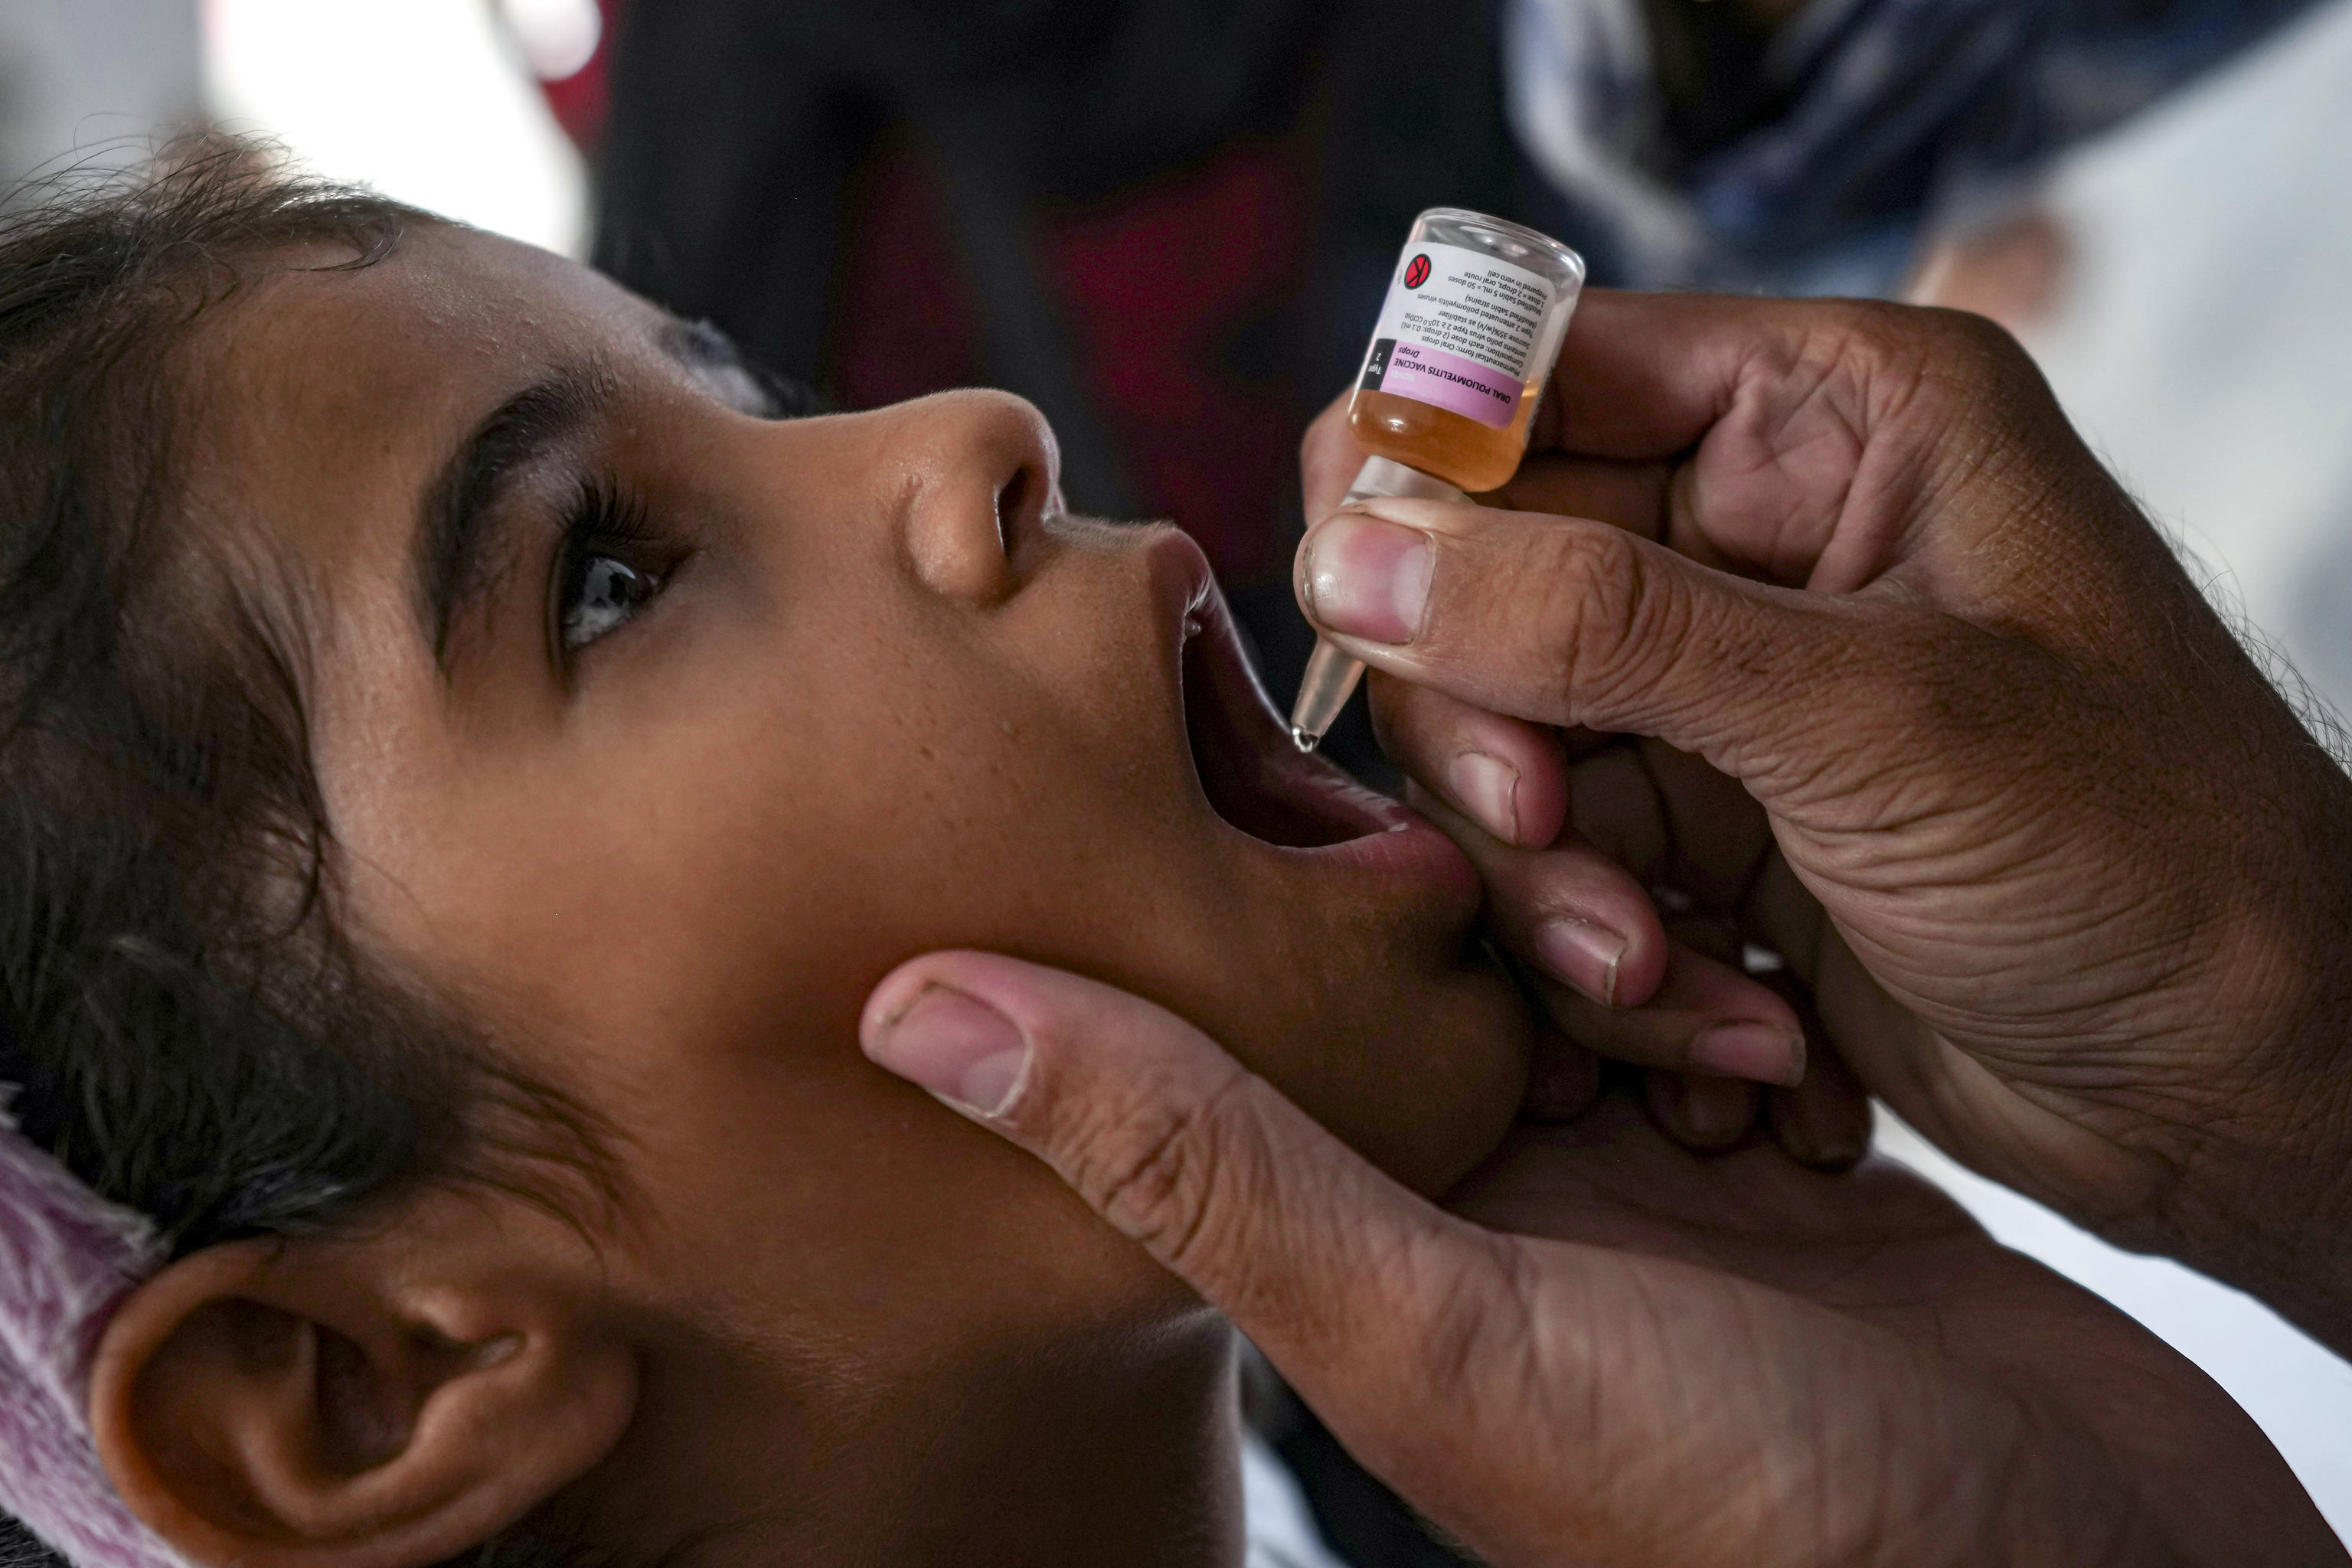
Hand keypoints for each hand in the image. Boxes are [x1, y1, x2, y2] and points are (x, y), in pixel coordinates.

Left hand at [859, 952, 2340, 1566]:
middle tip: (1589, 887)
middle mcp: (1484, 1205)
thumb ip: (1188, 1154)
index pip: (1278, 1007)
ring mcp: (1640, 1192)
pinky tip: (1796, 1026)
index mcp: (1364, 1232)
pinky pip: (1737, 1017)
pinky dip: (1765, 1003)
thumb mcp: (1425, 1321)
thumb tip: (908, 1007)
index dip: (1299, 881)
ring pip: (1606, 971)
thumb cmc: (1731, 1514)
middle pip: (1457, 965)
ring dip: (1662, 952)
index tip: (1344, 763)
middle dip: (1527, 904)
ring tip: (1718, 998)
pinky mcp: (1779, 1180)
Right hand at [1295, 291, 2351, 1344]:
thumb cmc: (2154, 859)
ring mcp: (1718, 693)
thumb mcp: (1872, 716)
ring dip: (1555, 891)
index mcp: (1827, 416)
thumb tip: (1353, 554)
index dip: (1426, 479)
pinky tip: (1745, 1043)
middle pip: (1476, 579)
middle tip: (1546, 836)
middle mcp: (1754, 534)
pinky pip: (1555, 874)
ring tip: (1673, 986)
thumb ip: (1595, 624)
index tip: (1380, 613)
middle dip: (1494, 738)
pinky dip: (1613, 974)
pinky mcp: (1703, 834)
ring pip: (1498, 750)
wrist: (2252, 1095)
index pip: (1532, 375)